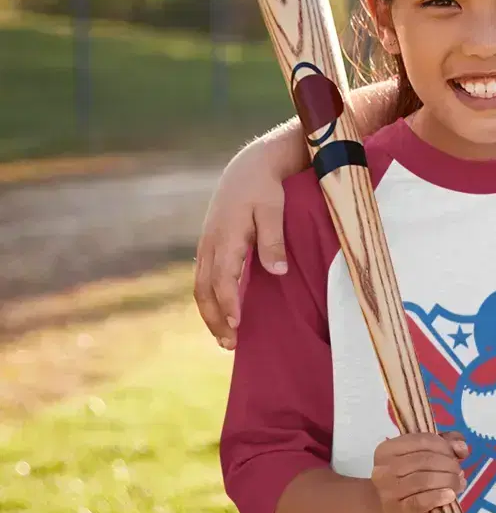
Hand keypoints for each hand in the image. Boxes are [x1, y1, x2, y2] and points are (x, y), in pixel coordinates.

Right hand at [194, 141, 292, 347]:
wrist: (248, 168)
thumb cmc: (264, 189)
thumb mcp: (273, 210)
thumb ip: (272, 241)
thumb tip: (278, 272)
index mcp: (225, 237)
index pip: (223, 279)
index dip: (228, 303)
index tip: (237, 324)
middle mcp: (210, 245)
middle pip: (204, 290)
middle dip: (215, 319)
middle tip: (230, 344)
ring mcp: (206, 246)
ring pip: (200, 287)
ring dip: (210, 313)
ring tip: (225, 338)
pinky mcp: (209, 246)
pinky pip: (204, 279)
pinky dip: (210, 300)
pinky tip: (222, 313)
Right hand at [370, 432, 469, 512]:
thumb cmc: (412, 484)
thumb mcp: (425, 459)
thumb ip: (445, 445)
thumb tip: (461, 447)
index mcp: (387, 450)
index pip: (423, 440)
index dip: (445, 447)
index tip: (456, 456)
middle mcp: (383, 469)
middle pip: (425, 460)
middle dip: (450, 465)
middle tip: (459, 473)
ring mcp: (388, 491)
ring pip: (425, 479)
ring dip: (449, 480)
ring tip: (458, 484)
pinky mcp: (398, 511)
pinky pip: (422, 500)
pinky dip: (440, 496)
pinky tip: (450, 496)